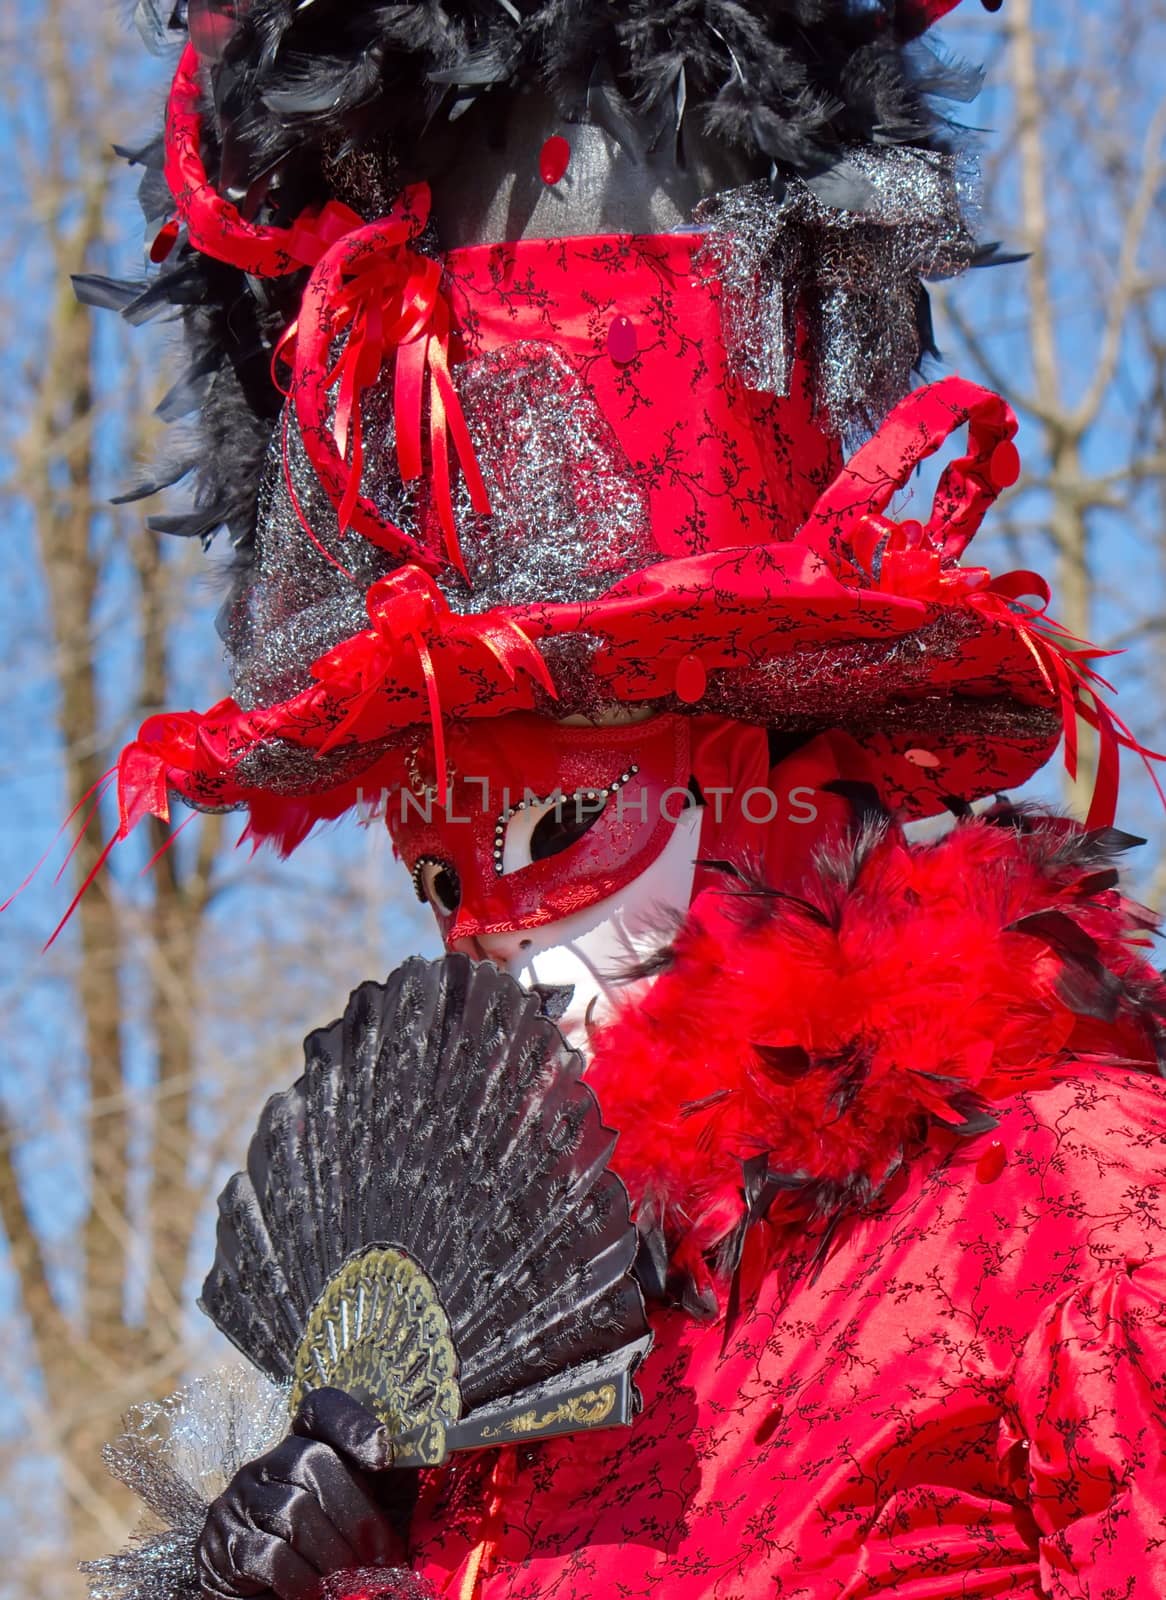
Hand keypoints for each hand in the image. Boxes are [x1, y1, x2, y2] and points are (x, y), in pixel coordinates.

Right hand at [196, 1389, 407, 1599]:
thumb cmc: (328, 1554)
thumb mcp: (364, 1514)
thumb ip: (388, 1486)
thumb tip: (430, 1458)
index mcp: (304, 1445)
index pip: (322, 1409)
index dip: (353, 1424)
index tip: (383, 1457)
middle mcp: (268, 1462)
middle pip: (314, 1460)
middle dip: (356, 1513)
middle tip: (381, 1557)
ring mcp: (241, 1499)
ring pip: (295, 1509)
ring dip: (333, 1553)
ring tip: (351, 1581)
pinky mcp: (222, 1542)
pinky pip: (270, 1553)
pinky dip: (302, 1578)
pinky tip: (315, 1591)